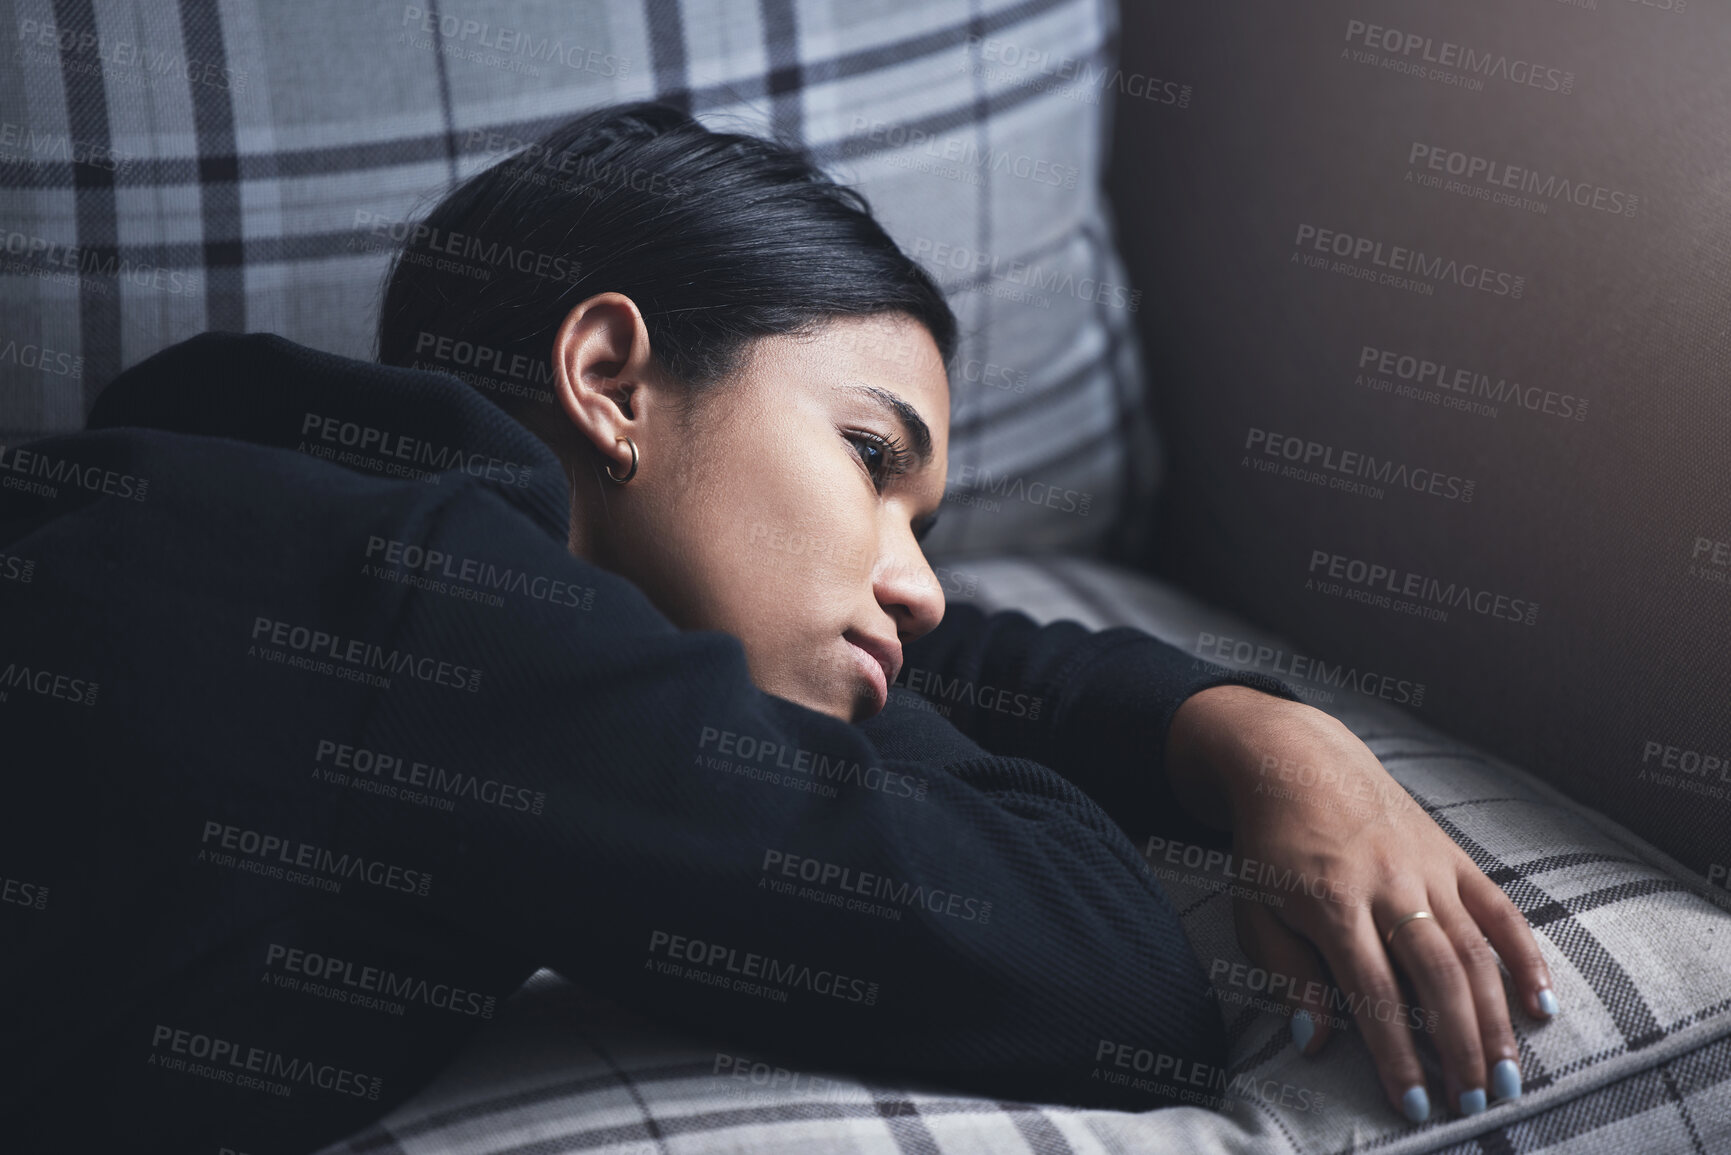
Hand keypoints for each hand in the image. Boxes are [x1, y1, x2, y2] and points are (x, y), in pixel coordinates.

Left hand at [1165, 685, 1557, 1121]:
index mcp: (1331, 901)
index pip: (1373, 991)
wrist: (1295, 760)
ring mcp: (1426, 866)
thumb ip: (1286, 974)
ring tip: (1507, 1077)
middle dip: (1458, 1047)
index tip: (1413, 1104)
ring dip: (1495, 1019)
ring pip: (1474, 950)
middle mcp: (1386, 883)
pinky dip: (1526, 957)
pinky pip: (1500, 909)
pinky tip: (1542, 1005)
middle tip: (1474, 1103)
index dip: (1396, 1053)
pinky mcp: (1451, 854)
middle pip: (1436, 975)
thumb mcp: (1254, 908)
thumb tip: (1314, 1041)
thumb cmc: (1269, 845)